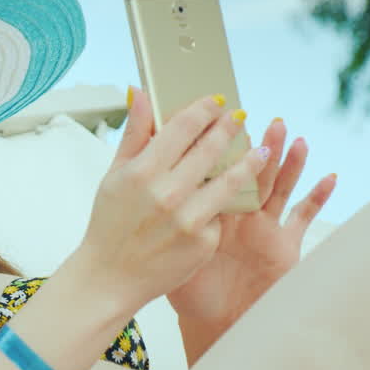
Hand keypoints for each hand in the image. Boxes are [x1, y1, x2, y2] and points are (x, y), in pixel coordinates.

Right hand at [71, 88, 270, 311]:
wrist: (110, 276)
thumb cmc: (110, 224)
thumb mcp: (114, 176)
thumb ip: (133, 134)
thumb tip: (140, 93)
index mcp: (141, 172)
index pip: (182, 127)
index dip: (203, 110)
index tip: (217, 101)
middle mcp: (167, 192)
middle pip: (210, 148)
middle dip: (229, 128)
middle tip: (240, 116)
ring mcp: (188, 218)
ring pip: (230, 179)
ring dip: (250, 159)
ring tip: (260, 149)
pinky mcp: (204, 241)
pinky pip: (221, 213)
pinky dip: (225, 202)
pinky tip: (229, 195)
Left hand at [166, 117, 336, 353]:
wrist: (209, 316)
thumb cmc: (180, 279)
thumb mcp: (165, 239)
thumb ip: (160, 208)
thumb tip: (145, 174)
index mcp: (207, 204)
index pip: (216, 167)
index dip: (220, 145)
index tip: (221, 116)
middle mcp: (238, 211)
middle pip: (251, 170)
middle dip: (258, 145)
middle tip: (266, 119)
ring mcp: (263, 225)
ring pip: (278, 187)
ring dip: (289, 163)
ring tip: (294, 138)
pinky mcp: (284, 244)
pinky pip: (302, 218)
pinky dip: (317, 198)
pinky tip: (329, 178)